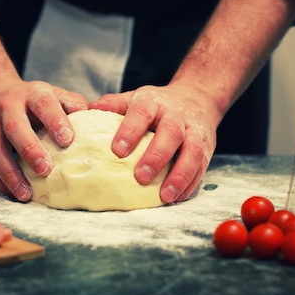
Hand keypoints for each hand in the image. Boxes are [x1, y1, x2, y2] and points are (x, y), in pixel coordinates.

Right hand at [0, 79, 88, 201]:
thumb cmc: (31, 99)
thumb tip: (94, 119)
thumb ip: (73, 105)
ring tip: (26, 193)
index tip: (68, 140)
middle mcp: (8, 108)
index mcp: (31, 94)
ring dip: (10, 173)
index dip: (55, 121)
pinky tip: (12, 194)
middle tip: (45, 169)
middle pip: (15, 127)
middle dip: (29, 149)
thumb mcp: (53, 94)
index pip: (43, 104)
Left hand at [89, 82, 219, 203]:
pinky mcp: (207, 147)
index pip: (141, 114)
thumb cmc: (158, 104)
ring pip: (192, 152)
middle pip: (170, 133)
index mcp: (154, 103)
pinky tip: (178, 197)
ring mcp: (195, 131)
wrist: (197, 97)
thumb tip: (88, 111)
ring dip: (180, 175)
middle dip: (156, 156)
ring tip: (165, 196)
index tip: (116, 150)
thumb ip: (113, 105)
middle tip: (140, 177)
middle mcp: (177, 116)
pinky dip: (191, 183)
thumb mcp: (135, 98)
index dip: (130, 131)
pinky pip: (202, 166)